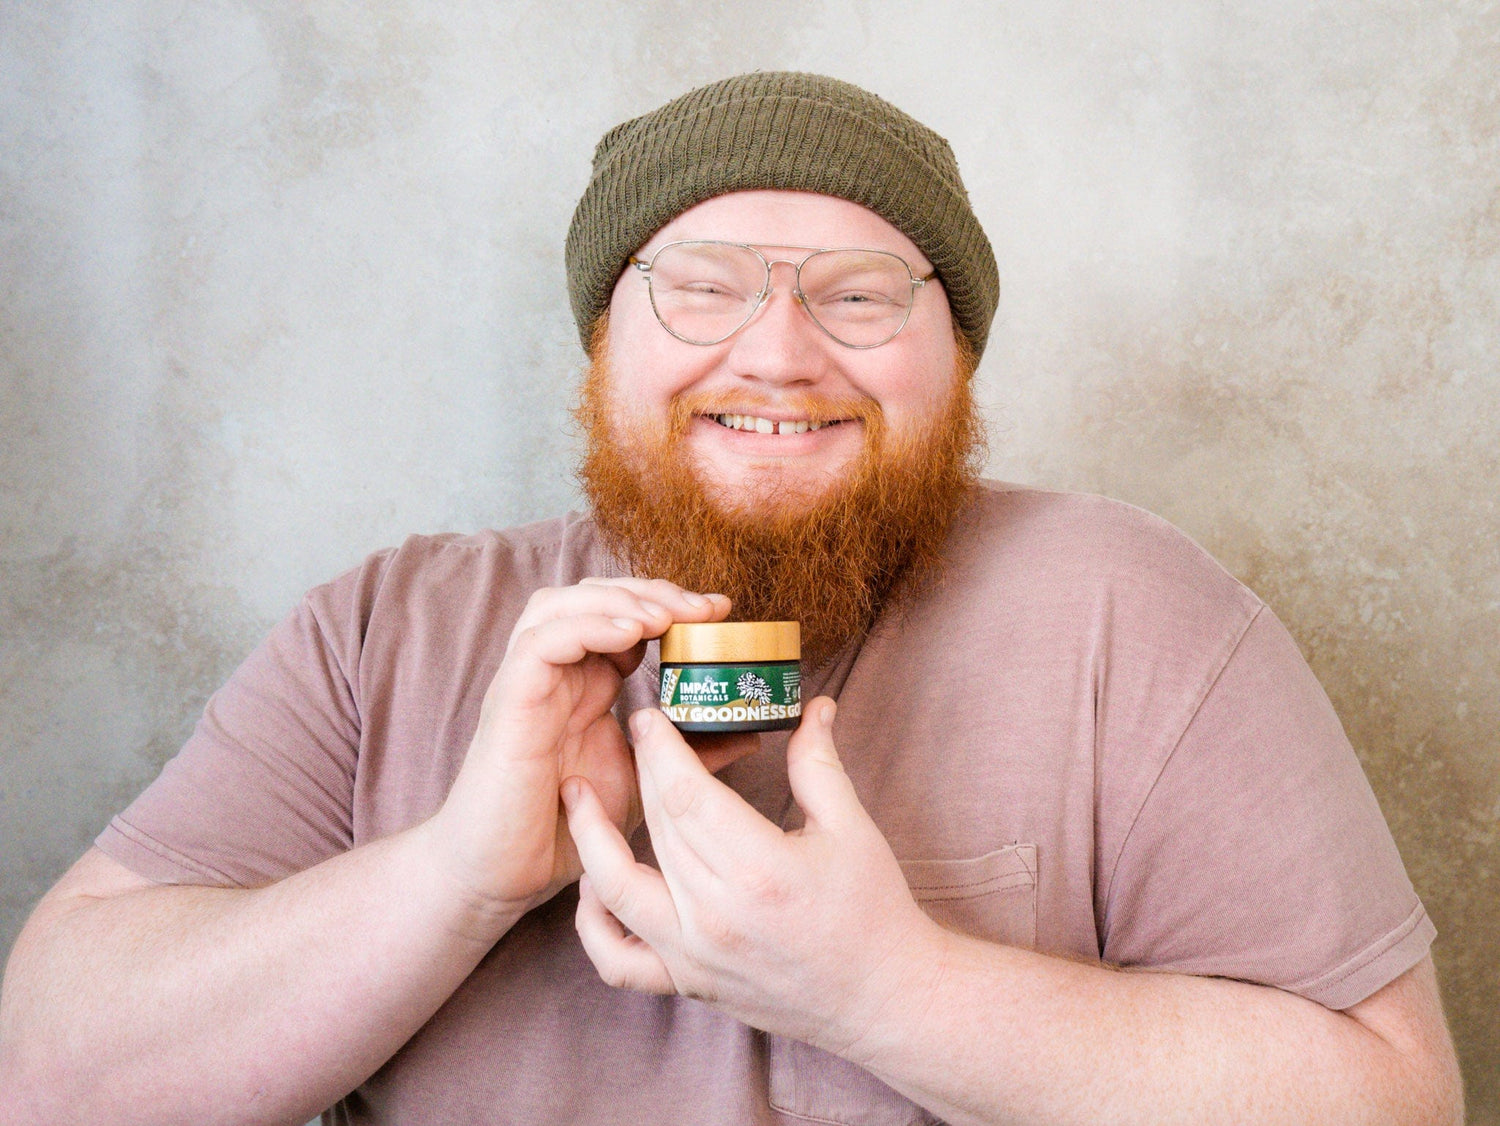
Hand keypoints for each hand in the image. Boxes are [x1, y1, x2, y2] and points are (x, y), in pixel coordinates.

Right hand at [427, 578, 743, 928]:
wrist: (502, 876)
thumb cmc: (563, 829)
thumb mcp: (643, 782)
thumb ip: (688, 754)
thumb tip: (748, 735)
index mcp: (585, 683)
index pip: (620, 613)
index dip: (668, 602)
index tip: (721, 612)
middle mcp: (555, 673)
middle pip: (591, 594)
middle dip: (650, 590)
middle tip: (704, 608)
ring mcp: (528, 683)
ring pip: (560, 604)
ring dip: (618, 600)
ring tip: (667, 617)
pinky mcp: (510, 701)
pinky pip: (541, 642)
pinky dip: (586, 627)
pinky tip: (630, 635)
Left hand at [562, 698, 940, 1058]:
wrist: (883, 998)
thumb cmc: (873, 912)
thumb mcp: (852, 828)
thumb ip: (818, 763)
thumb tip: (813, 705)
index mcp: (761, 870)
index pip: (687, 795)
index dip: (660, 748)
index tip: (647, 714)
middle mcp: (718, 916)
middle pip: (656, 827)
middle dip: (639, 771)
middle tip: (631, 731)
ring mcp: (696, 956)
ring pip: (619, 887)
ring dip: (591, 837)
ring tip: (577, 792)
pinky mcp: (688, 982)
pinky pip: (618, 960)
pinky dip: (592, 924)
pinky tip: (591, 884)